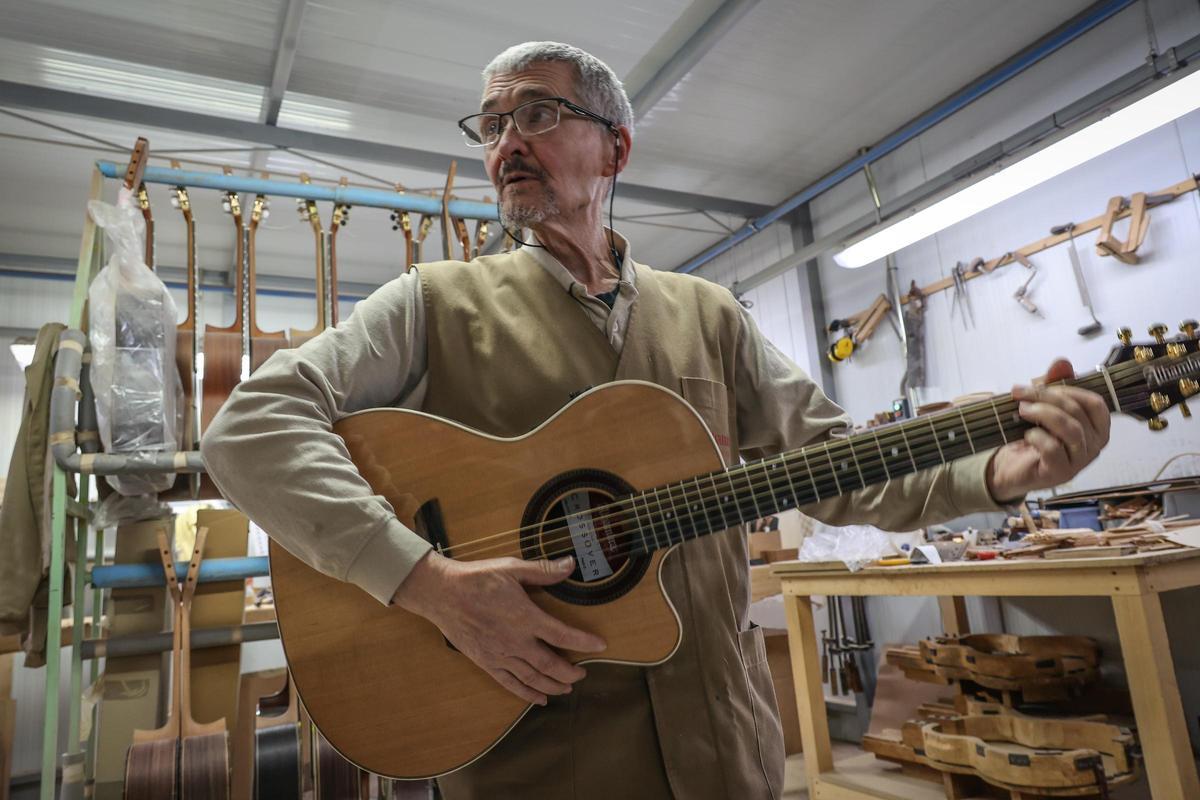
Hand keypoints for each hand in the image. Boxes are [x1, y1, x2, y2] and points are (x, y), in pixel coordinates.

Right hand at [392, 552, 606, 705]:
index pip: (562, 635)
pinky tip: (539, 699)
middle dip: (570, 673)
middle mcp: (515, 641)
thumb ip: (543, 571)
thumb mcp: (512, 568)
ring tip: (567, 688)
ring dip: (553, 686)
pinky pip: (510, 683)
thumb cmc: (476, 578)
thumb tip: (570, 564)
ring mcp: (500, 654)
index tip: (600, 646)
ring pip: (533, 678)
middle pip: (550, 665)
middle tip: (583, 674)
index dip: (584, 643)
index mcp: (525, 617)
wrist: (442, 593)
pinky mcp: (486, 662)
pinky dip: (527, 693)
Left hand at [986, 358, 1110, 502]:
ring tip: (1022, 410)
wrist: (1010, 468)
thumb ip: (1054, 384)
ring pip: (1070, 430)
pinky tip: (1026, 435)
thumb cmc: (1033, 435)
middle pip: (1077, 413)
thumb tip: (1062, 362)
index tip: (1040, 383)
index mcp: (1096, 428)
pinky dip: (1037, 437)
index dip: (1070, 390)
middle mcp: (1094, 446)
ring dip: (1042, 413)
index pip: (1095, 403)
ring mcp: (1079, 462)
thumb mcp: (1042, 406)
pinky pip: (1053, 449)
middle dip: (1046, 397)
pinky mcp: (1060, 473)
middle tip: (1019, 392)